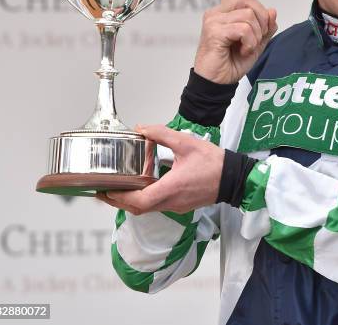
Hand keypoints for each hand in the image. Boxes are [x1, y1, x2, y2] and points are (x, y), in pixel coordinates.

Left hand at [96, 124, 223, 214]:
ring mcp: (176, 206)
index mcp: (171, 188)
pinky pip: (156, 206)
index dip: (119, 198)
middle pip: (138, 208)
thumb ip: (162, 134)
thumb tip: (142, 128)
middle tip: (103, 191)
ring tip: (117, 189)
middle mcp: (171, 202)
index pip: (139, 200)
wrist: (234, 178)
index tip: (105, 191)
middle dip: (118, 202)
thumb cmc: (213, 162)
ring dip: (130, 202)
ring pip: (147, 209)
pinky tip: (139, 188)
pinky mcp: (180, 206)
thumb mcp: (186, 143)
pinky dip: (143, 200)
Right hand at [194, 0, 277, 83]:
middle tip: (257, 38)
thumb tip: (272, 10)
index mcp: (227, 13)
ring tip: (247, 47)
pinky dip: (250, 40)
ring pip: (248, 13)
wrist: (217, 83)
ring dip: (256, 33)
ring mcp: (213, 19)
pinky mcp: (213, 30)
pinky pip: (243, 27)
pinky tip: (243, 49)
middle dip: (262, 18)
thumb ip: (265, 28)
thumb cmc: (232, 64)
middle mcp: (218, 12)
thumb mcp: (256, 45)